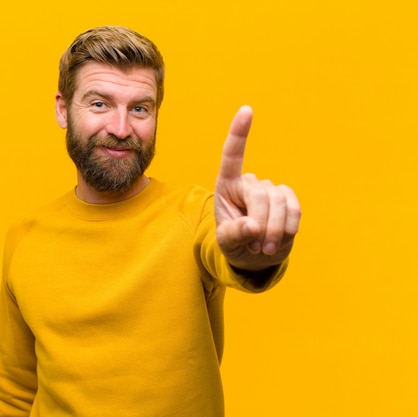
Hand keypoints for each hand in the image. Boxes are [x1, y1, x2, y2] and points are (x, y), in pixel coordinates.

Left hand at [214, 106, 300, 270]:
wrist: (254, 256)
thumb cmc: (234, 243)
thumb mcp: (226, 243)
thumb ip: (233, 234)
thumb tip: (253, 226)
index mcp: (227, 185)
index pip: (232, 156)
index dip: (239, 133)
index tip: (247, 110)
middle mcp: (249, 182)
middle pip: (261, 196)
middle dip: (260, 225)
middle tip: (255, 248)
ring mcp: (271, 189)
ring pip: (279, 203)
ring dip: (274, 231)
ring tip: (264, 248)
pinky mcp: (288, 199)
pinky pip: (295, 209)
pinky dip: (289, 228)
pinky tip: (279, 240)